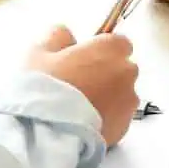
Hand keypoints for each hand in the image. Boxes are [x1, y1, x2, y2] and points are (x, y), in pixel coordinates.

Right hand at [25, 26, 140, 145]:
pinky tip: (85, 123)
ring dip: (109, 97)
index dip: (102, 50)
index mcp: (110, 49)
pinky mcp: (126, 127)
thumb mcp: (39, 52)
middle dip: (107, 74)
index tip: (85, 59)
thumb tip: (67, 35)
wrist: (47, 132)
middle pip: (122, 69)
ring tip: (81, 108)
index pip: (119, 42)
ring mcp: (128, 102)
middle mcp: (126, 73)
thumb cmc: (44, 86)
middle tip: (80, 84)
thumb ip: (58, 35)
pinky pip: (119, 117)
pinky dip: (107, 118)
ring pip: (122, 95)